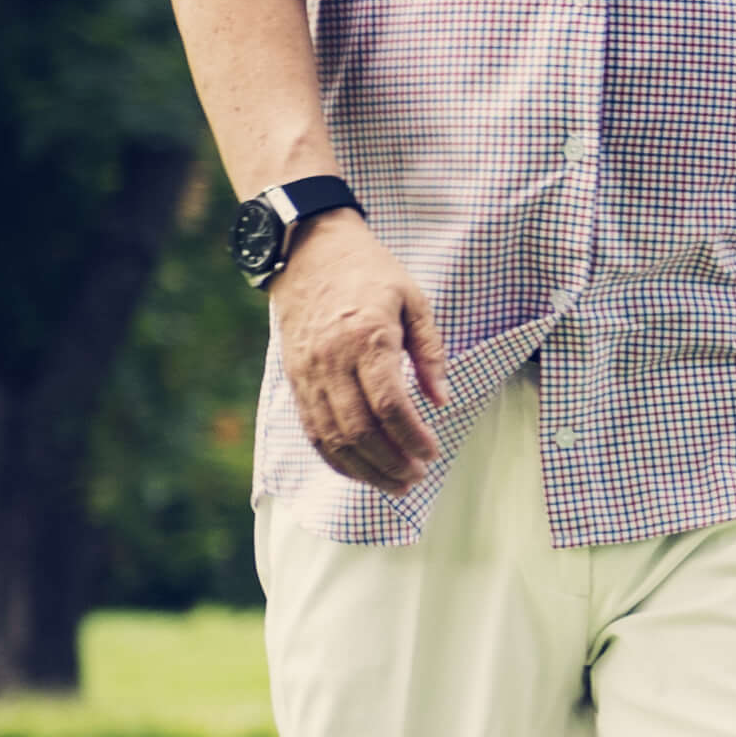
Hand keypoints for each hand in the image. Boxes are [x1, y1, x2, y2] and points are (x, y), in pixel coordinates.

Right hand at [276, 211, 449, 493]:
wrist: (309, 252)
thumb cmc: (369, 273)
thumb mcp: (414, 299)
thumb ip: (430, 351)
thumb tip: (441, 399)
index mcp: (367, 338)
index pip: (388, 405)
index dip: (411, 437)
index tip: (431, 453)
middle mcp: (332, 361)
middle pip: (358, 429)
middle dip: (389, 463)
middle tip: (415, 479)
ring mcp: (308, 373)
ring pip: (331, 437)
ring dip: (363, 469)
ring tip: (393, 485)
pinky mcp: (294, 380)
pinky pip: (311, 429)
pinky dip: (334, 457)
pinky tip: (358, 470)